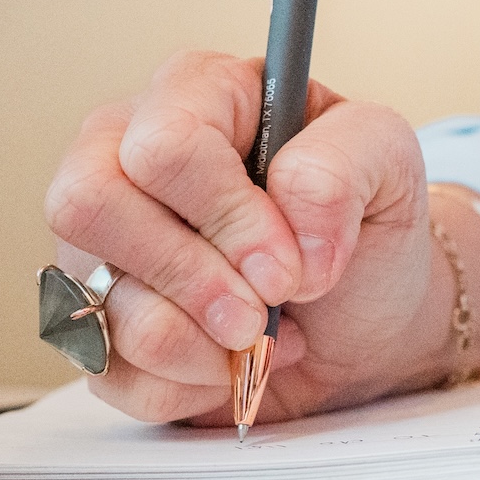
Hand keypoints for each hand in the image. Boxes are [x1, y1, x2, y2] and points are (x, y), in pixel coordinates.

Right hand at [43, 50, 446, 424]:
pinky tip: (227, 361)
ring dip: (203, 342)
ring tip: (263, 334)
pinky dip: (189, 384)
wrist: (367, 325)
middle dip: (193, 278)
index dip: (226, 215)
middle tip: (264, 311)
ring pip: (105, 303)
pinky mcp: (93, 327)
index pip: (163, 144)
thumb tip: (287, 209)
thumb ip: (345, 161)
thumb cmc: (364, 232)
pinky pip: (112, 370)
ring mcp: (96, 245)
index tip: (287, 266)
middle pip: (89, 206)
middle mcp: (121, 157)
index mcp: (193, 94)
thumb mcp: (390, 168)